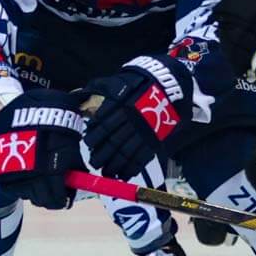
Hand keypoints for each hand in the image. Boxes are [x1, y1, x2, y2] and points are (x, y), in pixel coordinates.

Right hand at [0, 89, 87, 209]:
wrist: (21, 113)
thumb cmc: (50, 124)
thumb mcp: (69, 142)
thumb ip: (74, 163)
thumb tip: (81, 177)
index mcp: (52, 169)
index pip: (58, 198)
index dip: (63, 200)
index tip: (65, 198)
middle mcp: (33, 177)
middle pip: (43, 200)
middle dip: (52, 197)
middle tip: (55, 189)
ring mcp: (17, 177)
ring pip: (30, 196)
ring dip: (36, 191)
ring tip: (40, 177)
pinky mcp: (3, 175)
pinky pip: (16, 189)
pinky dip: (23, 185)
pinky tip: (28, 173)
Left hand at [80, 56, 190, 178]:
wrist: (168, 84)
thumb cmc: (142, 82)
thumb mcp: (121, 80)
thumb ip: (103, 87)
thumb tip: (86, 92)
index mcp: (121, 105)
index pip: (103, 125)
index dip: (94, 137)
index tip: (88, 144)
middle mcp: (131, 120)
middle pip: (113, 142)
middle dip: (101, 155)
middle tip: (94, 163)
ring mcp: (144, 131)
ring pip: (126, 152)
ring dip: (115, 165)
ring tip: (107, 173)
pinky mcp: (155, 138)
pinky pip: (142, 156)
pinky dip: (132, 167)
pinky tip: (124, 174)